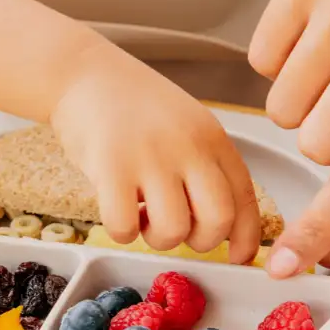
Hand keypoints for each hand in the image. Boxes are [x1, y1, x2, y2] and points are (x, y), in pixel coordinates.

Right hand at [51, 41, 260, 262]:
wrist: (83, 73)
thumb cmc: (134, 106)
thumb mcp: (187, 125)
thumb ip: (206, 166)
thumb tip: (223, 227)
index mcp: (212, 138)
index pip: (245, 199)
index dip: (246, 238)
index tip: (236, 256)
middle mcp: (188, 146)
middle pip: (217, 221)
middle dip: (200, 242)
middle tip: (177, 229)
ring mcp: (150, 156)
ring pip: (173, 231)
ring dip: (156, 237)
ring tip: (141, 214)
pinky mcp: (111, 167)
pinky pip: (125, 227)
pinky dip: (121, 231)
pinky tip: (115, 208)